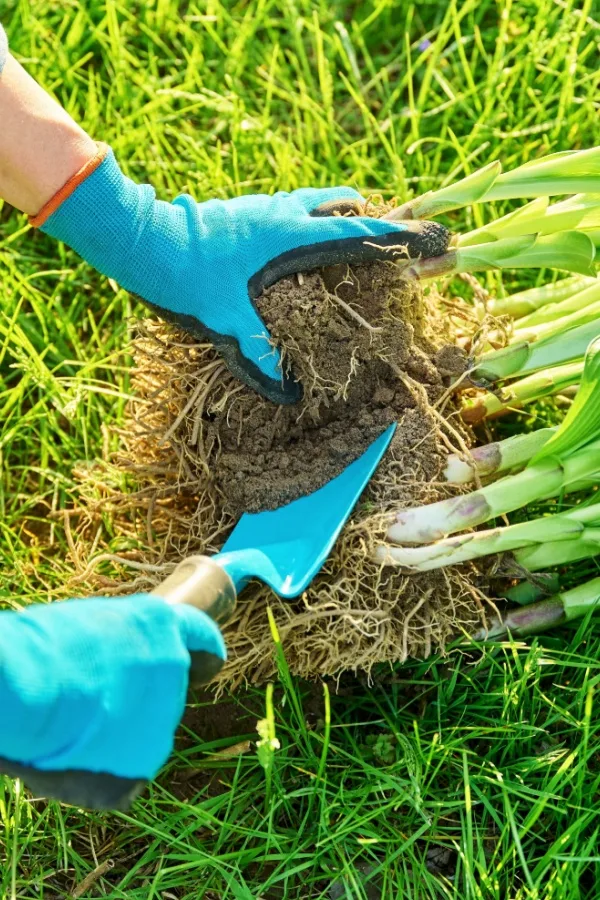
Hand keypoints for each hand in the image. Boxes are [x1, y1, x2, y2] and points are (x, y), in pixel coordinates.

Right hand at [0, 594, 224, 808]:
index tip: (195, 662)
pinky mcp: (142, 767)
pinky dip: (99, 772)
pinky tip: (68, 757)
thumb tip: (113, 668)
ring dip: (115, 734)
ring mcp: (162, 722)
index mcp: (161, 626)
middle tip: (88, 701)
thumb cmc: (42, 646)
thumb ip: (118, 645)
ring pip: (142, 734)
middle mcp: (174, 670)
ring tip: (67, 727)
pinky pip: (123, 775)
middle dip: (136, 698)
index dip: (195, 651)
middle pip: (165, 692)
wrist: (27, 688)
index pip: (200, 637)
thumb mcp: (90, 624)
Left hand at [35, 144, 448, 402]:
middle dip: (375, 224)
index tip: (438, 241)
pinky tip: (300, 249)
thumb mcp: (224, 320)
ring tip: (355, 241)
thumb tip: (286, 395)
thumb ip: (257, 354)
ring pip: (318, 202)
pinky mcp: (245, 210)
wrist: (139, 237)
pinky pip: (293, 209)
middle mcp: (283, 214)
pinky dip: (311, 221)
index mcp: (289, 236)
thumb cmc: (184, 274)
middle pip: (346, 207)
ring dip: (342, 217)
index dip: (402, 240)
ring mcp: (263, 207)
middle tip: (394, 246)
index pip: (359, 234)